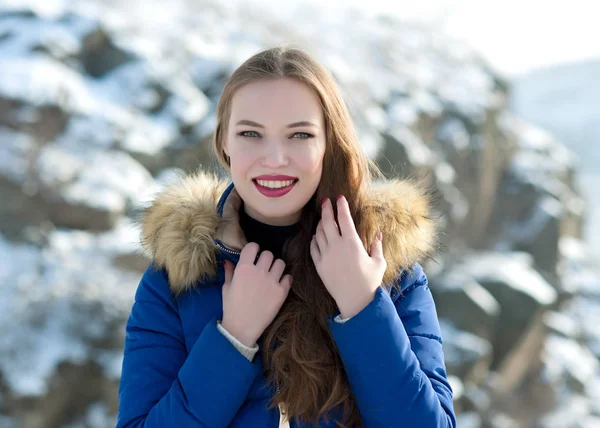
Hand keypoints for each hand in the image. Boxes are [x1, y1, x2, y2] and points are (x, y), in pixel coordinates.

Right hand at [221, 242, 291, 346]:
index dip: (253, 250)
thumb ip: (230, 272)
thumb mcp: (227, 287)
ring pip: (280, 263)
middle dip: (265, 259)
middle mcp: (259, 272)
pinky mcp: (282, 292)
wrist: (242, 328)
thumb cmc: (231, 307)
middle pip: (268, 254)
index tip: (253, 256)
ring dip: (276, 267)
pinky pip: (289, 277)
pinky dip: (285, 280)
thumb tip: (228, 261)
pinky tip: (279, 285)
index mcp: (243, 268)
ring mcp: (272, 281)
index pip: (253, 246)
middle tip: (263, 267)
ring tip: (272, 275)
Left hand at [310, 196, 385, 318]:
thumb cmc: (370, 282)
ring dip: (320, 223)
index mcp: (352, 242)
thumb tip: (378, 234)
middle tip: (326, 202)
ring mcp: (326, 255)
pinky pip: (313, 247)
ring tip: (323, 219)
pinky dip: (314, 239)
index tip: (339, 198)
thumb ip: (377, 246)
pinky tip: (316, 236)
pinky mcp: (319, 265)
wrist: (355, 301)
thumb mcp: (378, 262)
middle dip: (326, 209)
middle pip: (327, 221)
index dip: (341, 206)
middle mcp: (337, 246)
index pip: (344, 218)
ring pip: (319, 233)